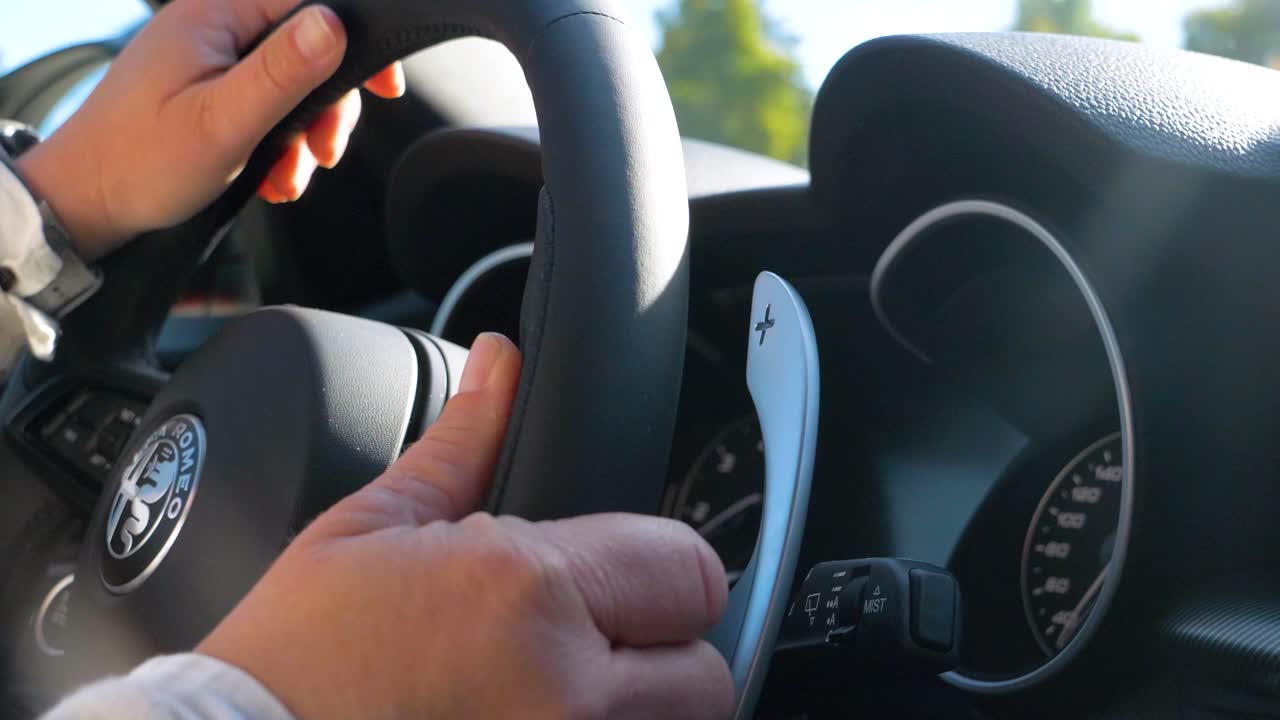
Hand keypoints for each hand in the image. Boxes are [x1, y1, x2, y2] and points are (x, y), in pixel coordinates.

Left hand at [15, 0, 403, 259]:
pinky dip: (279, 143)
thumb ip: (281, 72)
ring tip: (289, 176)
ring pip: (291, 82)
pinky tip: (270, 175)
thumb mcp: (222, 122)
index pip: (307, 3)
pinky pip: (265, 104)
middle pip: (307, 47)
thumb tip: (333, 23)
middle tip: (323, 153)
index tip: (384, 86)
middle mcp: (213, 27)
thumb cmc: (139, 164)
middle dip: (327, 106)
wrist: (83, 202)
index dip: (355, 41)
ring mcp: (209, 58)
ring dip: (303, 134)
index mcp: (214, 15)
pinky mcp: (207, 88)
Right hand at [197, 333, 735, 718]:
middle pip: (709, 666)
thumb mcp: (371, 528)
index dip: (658, 566)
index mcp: (527, 591)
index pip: (691, 567)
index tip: (618, 576)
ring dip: (646, 706)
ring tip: (563, 689)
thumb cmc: (294, 662)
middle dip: (661, 646)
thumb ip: (464, 441)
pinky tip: (540, 718)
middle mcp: (568, 693)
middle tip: (589, 641)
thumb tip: (499, 362)